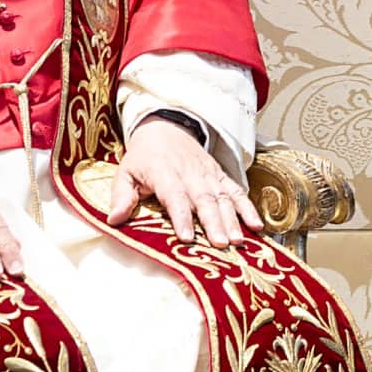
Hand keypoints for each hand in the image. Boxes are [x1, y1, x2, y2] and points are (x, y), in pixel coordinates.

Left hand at [108, 117, 259, 246]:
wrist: (165, 128)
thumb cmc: (144, 156)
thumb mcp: (125, 172)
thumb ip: (121, 196)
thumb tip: (114, 220)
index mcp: (164, 173)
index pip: (175, 196)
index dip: (181, 216)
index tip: (186, 237)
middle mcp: (190, 173)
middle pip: (204, 199)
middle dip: (214, 223)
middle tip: (221, 244)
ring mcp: (208, 174)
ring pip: (223, 197)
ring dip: (232, 219)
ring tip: (238, 240)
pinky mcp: (220, 176)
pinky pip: (236, 191)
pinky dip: (248, 207)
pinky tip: (257, 225)